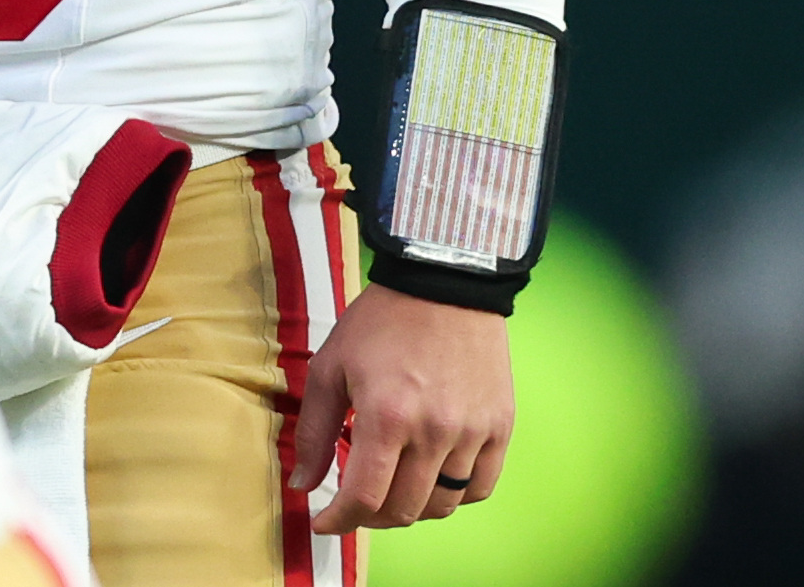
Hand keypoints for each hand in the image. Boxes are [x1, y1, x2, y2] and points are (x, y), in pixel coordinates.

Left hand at [294, 284, 512, 534]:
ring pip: (442, 505)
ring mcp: (472, 432)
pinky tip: (433, 479)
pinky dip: (455, 496)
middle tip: (356, 501)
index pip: (363, 498)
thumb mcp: (331, 366)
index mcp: (386, 417)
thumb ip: (314, 431)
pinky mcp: (500, 426)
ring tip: (393, 487)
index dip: (338, 521)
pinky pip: (480, 488)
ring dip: (411, 508)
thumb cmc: (381, 322)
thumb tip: (304, 485)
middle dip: (370, 517)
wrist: (444, 282)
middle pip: (403, 510)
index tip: (324, 522)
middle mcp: (434, 432)